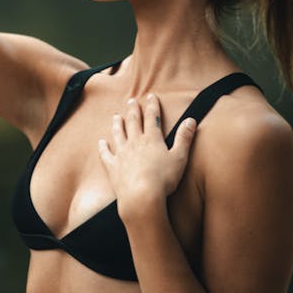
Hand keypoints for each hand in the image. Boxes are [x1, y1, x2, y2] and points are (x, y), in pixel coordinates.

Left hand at [97, 94, 196, 219]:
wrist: (142, 196)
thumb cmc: (164, 179)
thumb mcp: (179, 157)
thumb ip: (184, 138)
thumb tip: (191, 119)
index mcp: (152, 139)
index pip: (153, 118)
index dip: (152, 106)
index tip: (151, 96)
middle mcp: (135, 142)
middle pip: (133, 122)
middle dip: (133, 110)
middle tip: (131, 100)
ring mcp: (122, 153)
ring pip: (118, 134)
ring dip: (117, 124)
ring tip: (116, 116)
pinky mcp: (112, 166)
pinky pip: (106, 154)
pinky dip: (103, 147)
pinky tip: (101, 142)